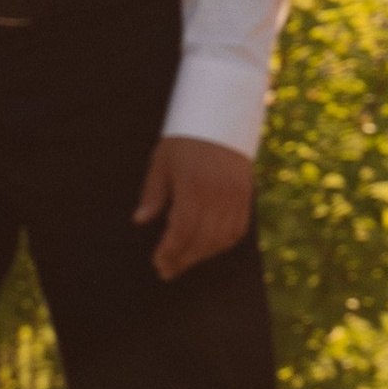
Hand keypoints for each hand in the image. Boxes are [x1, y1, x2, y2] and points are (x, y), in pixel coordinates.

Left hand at [135, 136, 255, 281]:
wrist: (222, 117)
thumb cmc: (185, 139)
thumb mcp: (162, 161)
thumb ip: (152, 193)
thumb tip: (140, 220)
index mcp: (193, 185)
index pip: (182, 230)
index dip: (170, 252)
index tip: (158, 264)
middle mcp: (217, 193)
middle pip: (202, 240)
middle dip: (183, 260)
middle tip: (168, 271)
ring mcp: (235, 195)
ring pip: (221, 239)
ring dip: (202, 256)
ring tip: (185, 261)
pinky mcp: (247, 195)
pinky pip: (238, 230)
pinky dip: (223, 244)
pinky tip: (208, 248)